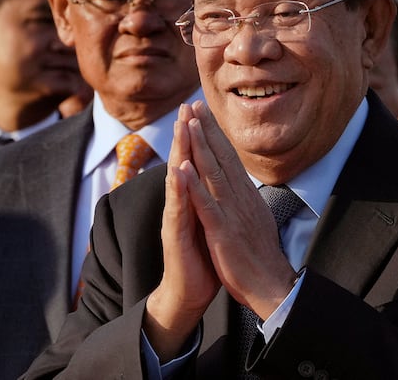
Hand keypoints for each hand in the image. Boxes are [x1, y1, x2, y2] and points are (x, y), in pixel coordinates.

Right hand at [143, 104, 220, 361]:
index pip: (198, 161)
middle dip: (186, 133)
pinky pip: (177, 208)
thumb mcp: (212, 222)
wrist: (189, 292)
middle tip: (188, 105)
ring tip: (181, 126)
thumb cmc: (202, 257)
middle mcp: (182, 203)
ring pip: (177, 178)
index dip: (201, 136)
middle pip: (184, 162)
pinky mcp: (174, 234)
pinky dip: (178, 188)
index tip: (204, 110)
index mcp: (195, 199)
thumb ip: (212, 200)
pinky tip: (179, 170)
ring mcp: (176, 217)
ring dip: (179, 151)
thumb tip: (222, 181)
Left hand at [183, 100, 296, 319]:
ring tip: (189, 124)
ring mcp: (231, 213)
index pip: (229, 157)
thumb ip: (245, 198)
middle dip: (206, 129)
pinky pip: (206, 205)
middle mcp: (240, 197)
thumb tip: (242, 183)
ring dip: (200, 147)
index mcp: (245, 195)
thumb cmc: (259, 255)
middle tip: (194, 104)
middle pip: (221, 157)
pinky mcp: (223, 231)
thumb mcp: (254, 218)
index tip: (204, 112)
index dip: (216, 133)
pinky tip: (184, 169)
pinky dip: (195, 186)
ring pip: (213, 173)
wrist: (270, 285)